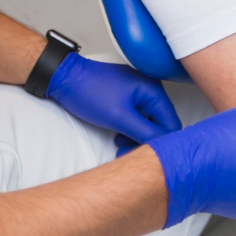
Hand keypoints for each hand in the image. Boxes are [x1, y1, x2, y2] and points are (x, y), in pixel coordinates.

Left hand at [46, 54, 181, 145]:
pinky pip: (137, 120)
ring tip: (119, 145)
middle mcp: (150, 91)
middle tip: (126, 153)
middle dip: (145, 141)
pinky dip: (129, 131)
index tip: (145, 156)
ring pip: (147, 124)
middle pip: (159, 125)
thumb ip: (145, 132)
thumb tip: (164, 146)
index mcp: (153, 91)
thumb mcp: (119, 117)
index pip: (171, 124)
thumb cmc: (90, 92)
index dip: (161, 143)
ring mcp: (138, 95)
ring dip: (136, 138)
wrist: (64, 79)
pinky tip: (118, 137)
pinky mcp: (127, 100)